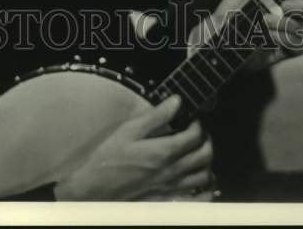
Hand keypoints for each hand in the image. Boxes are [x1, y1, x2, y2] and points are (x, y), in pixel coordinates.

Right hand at [54, 94, 213, 200]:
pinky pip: (197, 200)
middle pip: (204, 155)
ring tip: (200, 153)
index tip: (193, 118)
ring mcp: (172, 189)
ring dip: (207, 163)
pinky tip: (204, 183)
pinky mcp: (168, 201)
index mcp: (163, 152)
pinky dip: (206, 192)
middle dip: (206, 140)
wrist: (95, 188)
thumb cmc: (109, 158)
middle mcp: (172, 172)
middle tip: (200, 133)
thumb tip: (176, 101)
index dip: (197, 124)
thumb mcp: (129, 130)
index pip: (194, 136)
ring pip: (203, 176)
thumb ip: (156, 116)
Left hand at [189, 0, 302, 70]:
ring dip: (284, 24)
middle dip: (301, 6)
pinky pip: (299, 46)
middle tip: (284, 5)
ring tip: (264, 22)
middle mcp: (288, 15)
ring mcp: (288, 34)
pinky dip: (284, 40)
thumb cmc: (230, 10)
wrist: (219, 38)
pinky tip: (269, 38)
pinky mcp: (285, 51)